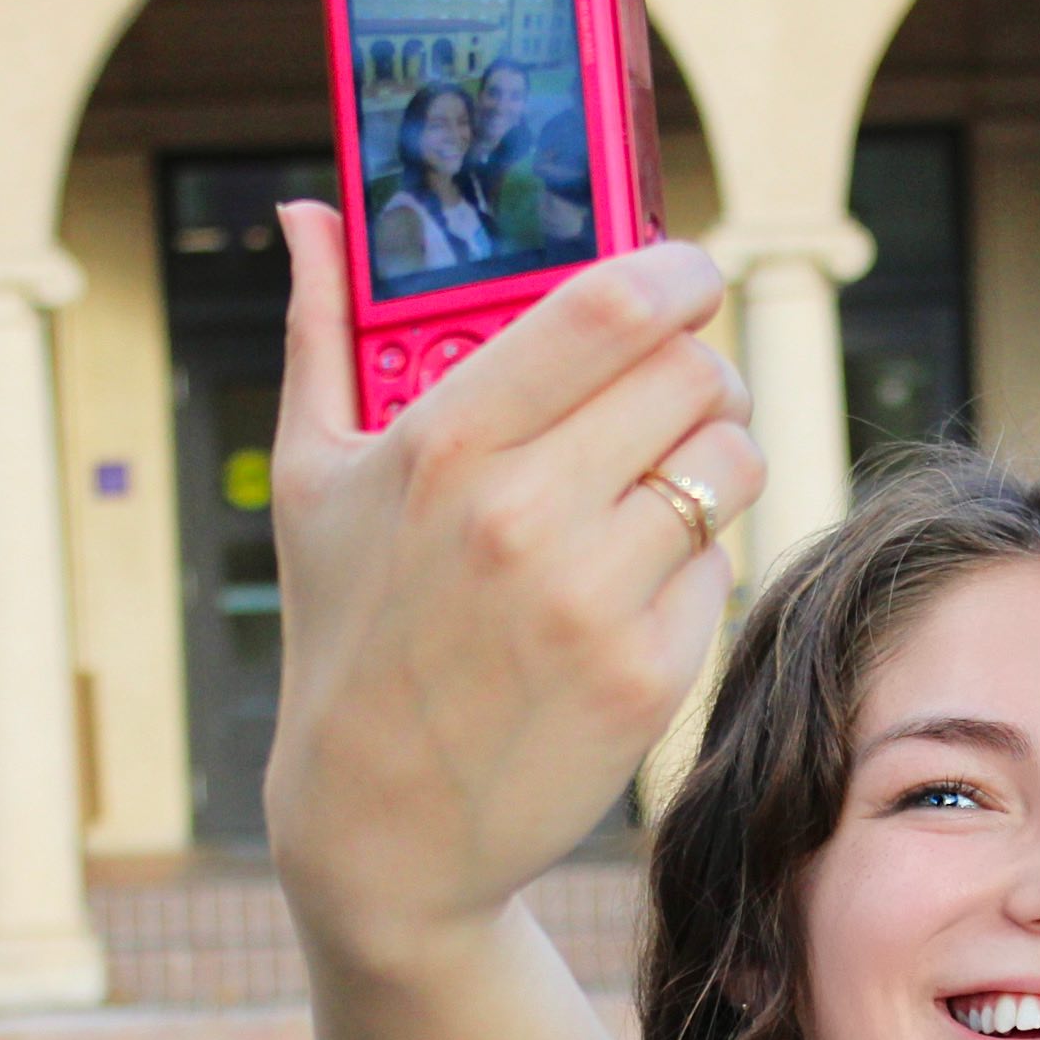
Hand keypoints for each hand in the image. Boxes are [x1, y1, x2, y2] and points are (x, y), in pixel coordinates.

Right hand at [263, 208, 762, 970]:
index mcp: (445, 443)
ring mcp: (593, 599)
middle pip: (696, 372)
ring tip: (663, 480)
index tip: (686, 274)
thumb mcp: (311, 482)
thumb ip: (319, 329)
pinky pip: (723, 563)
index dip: (678, 271)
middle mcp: (524, 514)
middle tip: (681, 386)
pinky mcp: (647, 674)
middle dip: (704, 366)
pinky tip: (635, 582)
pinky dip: (696, 560)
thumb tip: (309, 209)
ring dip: (716, 457)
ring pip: (730, 463)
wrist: (381, 830)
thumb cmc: (346, 635)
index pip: (613, 304)